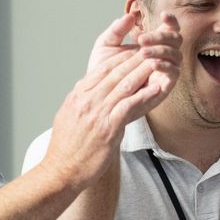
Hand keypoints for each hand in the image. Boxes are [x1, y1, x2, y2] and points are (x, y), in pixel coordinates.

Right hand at [42, 15, 180, 186]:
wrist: (61, 171)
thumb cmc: (66, 147)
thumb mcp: (67, 116)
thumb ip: (79, 100)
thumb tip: (85, 88)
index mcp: (78, 95)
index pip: (102, 69)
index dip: (120, 58)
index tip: (134, 51)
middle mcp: (87, 100)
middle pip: (115, 73)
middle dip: (134, 59)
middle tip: (151, 49)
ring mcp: (97, 114)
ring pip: (124, 86)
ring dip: (143, 72)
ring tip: (158, 62)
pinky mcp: (108, 129)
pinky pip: (129, 107)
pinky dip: (145, 96)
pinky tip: (157, 90)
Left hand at [111, 12, 180, 124]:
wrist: (100, 96)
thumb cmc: (104, 70)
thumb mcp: (106, 46)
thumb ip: (116, 31)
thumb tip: (129, 16)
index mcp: (153, 44)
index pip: (169, 29)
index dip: (171, 21)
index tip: (163, 15)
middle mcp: (163, 56)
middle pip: (176, 39)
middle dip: (162, 36)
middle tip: (142, 39)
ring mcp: (166, 71)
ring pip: (176, 55)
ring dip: (161, 50)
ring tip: (142, 51)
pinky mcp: (165, 86)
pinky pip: (173, 73)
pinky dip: (164, 65)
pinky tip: (151, 63)